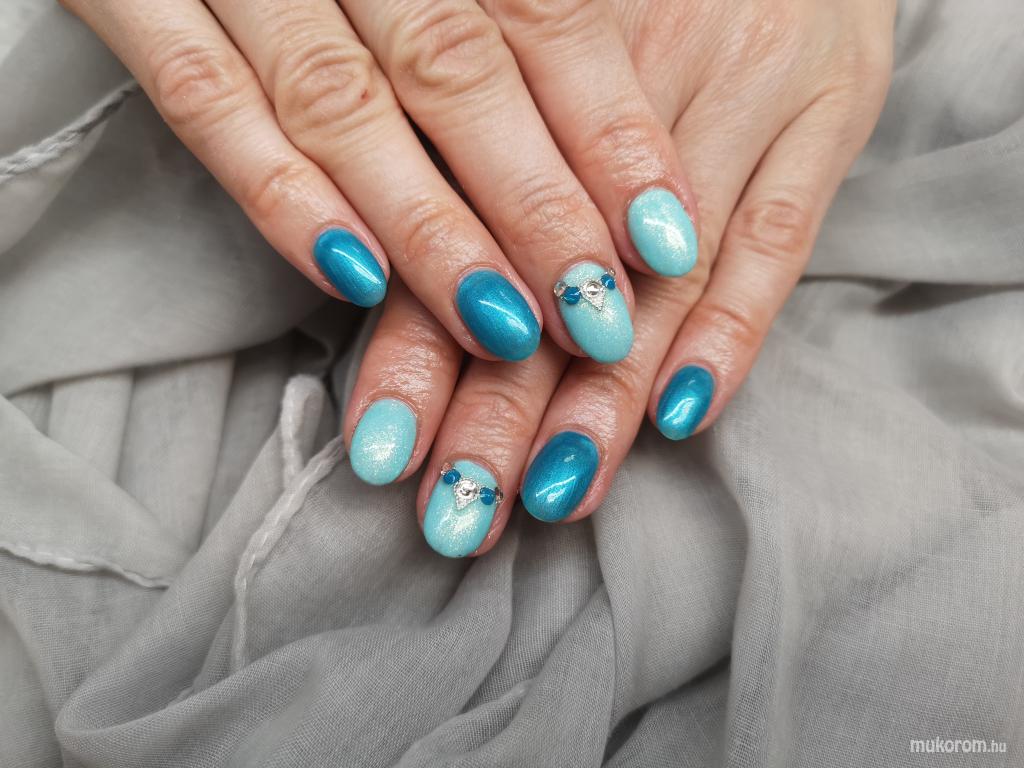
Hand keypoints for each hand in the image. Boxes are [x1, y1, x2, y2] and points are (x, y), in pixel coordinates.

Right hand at [63, 0, 704, 364]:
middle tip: (597, 318)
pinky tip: (355, 283)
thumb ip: (502, 13)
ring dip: (430, 228)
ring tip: (503, 332)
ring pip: (342, 104)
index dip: (609, 131)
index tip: (667, 240)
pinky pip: (204, 102)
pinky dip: (279, 193)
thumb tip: (610, 142)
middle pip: (456, 74)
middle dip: (535, 206)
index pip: (547, 16)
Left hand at [343, 0, 894, 555]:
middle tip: (461, 509)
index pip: (459, 238)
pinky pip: (777, 237)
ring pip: (657, 277)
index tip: (387, 451)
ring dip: (602, 396)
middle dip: (498, 407)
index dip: (418, 352)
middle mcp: (619, 85)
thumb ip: (477, 151)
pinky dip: (731, 332)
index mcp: (521, 63)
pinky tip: (682, 415)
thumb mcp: (531, 34)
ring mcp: (731, 95)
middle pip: (550, 274)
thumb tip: (423, 288)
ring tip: (556, 490)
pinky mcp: (824, 107)